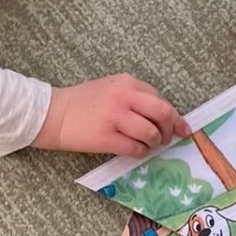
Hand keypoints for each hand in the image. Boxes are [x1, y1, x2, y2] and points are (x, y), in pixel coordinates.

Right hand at [33, 74, 189, 157]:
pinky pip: (135, 149)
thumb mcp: (111, 88)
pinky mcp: (106, 138)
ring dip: (154, 143)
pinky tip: (135, 151)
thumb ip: (136, 97)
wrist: (54, 113)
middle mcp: (124, 97)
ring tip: (147, 145)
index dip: (174, 116)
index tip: (181, 128)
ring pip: (151, 134)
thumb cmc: (83, 102)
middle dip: (170, 130)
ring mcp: (115, 117)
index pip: (161, 99)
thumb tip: (165, 116)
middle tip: (167, 139)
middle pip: (162, 114)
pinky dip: (140, 153)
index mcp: (127, 82)